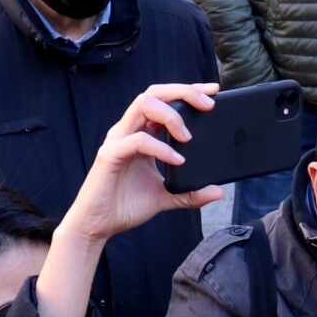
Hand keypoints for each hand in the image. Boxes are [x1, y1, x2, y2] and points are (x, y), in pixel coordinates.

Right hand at [60, 82, 224, 242]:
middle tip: (209, 104)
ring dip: (171, 115)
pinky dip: (160, 148)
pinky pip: (137, 140)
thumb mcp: (166, 197)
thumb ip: (191, 193)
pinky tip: (177, 160)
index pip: (163, 100)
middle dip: (183, 92)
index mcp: (141, 133)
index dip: (188, 91)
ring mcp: (118, 140)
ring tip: (188, 136)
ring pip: (142, 105)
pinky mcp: (110, 155)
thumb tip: (219, 192)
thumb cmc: (125, 206)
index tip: (213, 92)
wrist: (97, 225)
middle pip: (154, 93)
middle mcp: (128, 130)